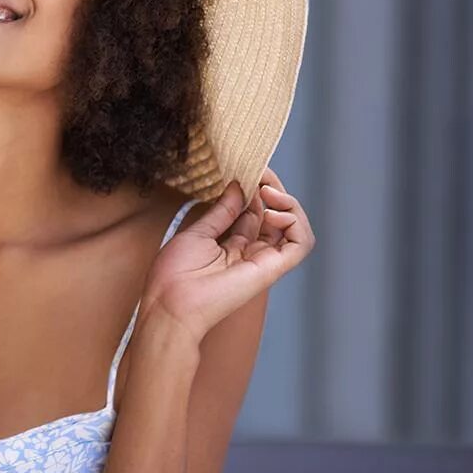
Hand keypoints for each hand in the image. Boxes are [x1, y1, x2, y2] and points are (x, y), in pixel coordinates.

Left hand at [138, 167, 315, 343]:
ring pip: (295, 228)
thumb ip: (223, 210)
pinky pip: (301, 244)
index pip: (256, 211)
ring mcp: (263, 261)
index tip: (249, 169)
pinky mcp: (272, 269)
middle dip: (273, 190)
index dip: (256, 189)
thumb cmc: (176, 273)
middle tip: (261, 174)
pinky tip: (272, 212)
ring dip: (288, 203)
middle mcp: (251, 253)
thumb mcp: (199, 232)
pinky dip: (294, 222)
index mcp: (232, 245)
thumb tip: (239, 186)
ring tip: (267, 191)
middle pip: (277, 216)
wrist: (171, 303)